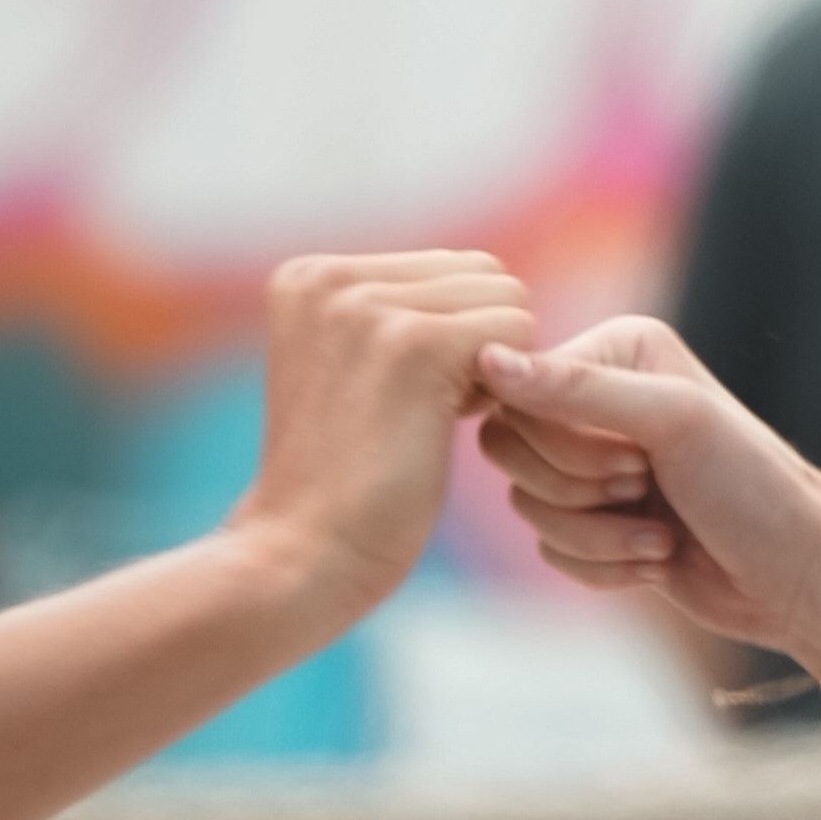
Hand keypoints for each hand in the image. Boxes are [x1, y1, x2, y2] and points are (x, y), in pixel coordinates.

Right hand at [230, 250, 536, 611]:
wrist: (302, 553)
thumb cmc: (339, 482)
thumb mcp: (348, 369)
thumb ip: (398, 313)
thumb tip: (498, 282)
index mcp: (309, 275)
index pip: (446, 266)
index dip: (453, 336)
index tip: (405, 396)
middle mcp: (330, 275)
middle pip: (482, 272)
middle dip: (481, 341)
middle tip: (426, 410)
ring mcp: (366, 305)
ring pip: (506, 298)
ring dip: (497, 366)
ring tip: (430, 418)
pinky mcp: (411, 342)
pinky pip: (518, 332)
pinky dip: (507, 388)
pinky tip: (451, 428)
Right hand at [478, 320, 820, 684]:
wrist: (798, 576)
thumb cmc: (753, 487)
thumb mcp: (672, 421)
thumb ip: (577, 390)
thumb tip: (487, 361)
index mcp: (615, 352)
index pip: (516, 396)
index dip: (563, 445)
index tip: (639, 459)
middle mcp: (599, 402)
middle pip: (508, 451)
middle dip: (578, 491)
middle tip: (646, 490)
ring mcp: (596, 467)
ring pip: (526, 507)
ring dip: (598, 536)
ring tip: (663, 535)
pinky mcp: (598, 525)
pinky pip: (550, 550)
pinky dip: (603, 565)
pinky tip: (659, 559)